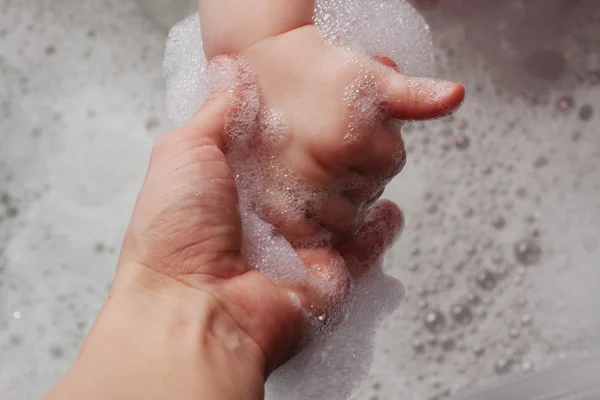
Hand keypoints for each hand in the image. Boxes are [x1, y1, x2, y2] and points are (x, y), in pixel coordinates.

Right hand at [236, 25, 463, 246]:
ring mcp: (295, 190)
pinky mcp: (272, 204)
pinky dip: (317, 226)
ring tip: (322, 168)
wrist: (262, 65)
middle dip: (362, 173)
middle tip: (336, 145)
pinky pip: (310, 236)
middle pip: (369, 192)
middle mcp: (323, 168)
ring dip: (342, 202)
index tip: (356, 126)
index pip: (391, 162)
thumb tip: (457, 95)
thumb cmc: (319, 68)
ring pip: (344, 219)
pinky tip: (313, 201)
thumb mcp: (372, 77)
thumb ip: (415, 96)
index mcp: (352, 138)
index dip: (379, 144)